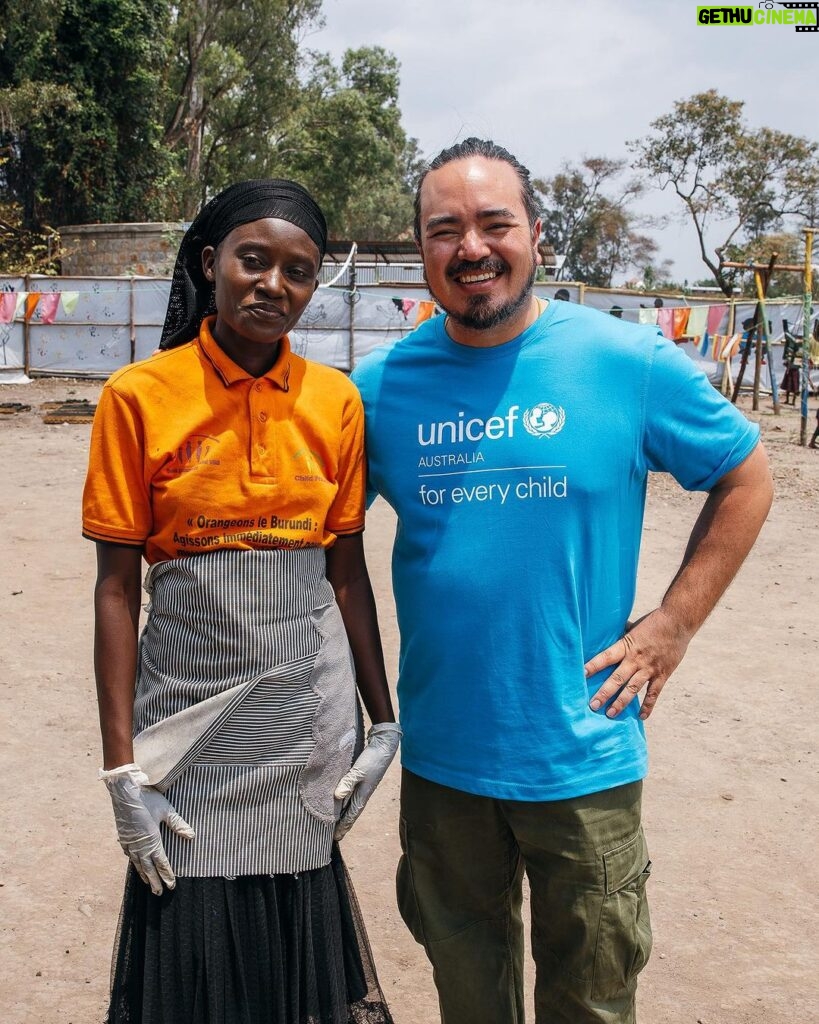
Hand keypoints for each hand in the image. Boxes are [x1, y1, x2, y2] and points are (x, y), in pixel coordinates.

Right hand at [100, 764, 193, 893]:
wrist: (124, 792)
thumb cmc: (147, 799)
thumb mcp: (166, 810)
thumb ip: (178, 824)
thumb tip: (191, 836)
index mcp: (151, 840)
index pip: (161, 862)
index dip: (167, 875)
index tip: (171, 886)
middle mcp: (139, 845)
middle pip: (148, 868)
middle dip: (155, 881)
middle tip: (160, 893)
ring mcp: (129, 842)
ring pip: (137, 863)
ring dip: (144, 874)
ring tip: (148, 883)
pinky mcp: (123, 837)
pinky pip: (129, 854)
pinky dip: (134, 862)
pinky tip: (135, 863)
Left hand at [333, 722, 401, 840]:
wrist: (385, 745)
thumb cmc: (373, 758)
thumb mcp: (359, 770)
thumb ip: (348, 782)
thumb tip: (337, 796)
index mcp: (363, 794)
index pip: (352, 814)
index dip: (344, 826)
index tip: (336, 837)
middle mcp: (364, 792)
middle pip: (352, 812)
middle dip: (344, 823)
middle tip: (335, 835)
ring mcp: (364, 785)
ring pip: (352, 803)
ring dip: (344, 812)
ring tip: (337, 820)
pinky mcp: (363, 777)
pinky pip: (352, 793)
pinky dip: (346, 799)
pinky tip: (342, 799)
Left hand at [584, 608, 692, 719]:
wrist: (678, 622)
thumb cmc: (654, 622)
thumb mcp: (634, 626)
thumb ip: (622, 634)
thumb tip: (607, 632)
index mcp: (626, 645)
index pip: (606, 657)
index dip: (593, 666)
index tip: (581, 675)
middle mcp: (636, 659)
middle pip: (617, 678)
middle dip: (604, 693)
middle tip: (593, 705)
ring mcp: (649, 668)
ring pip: (633, 689)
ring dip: (621, 702)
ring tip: (610, 714)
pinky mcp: (662, 674)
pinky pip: (654, 693)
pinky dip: (648, 705)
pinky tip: (641, 717)